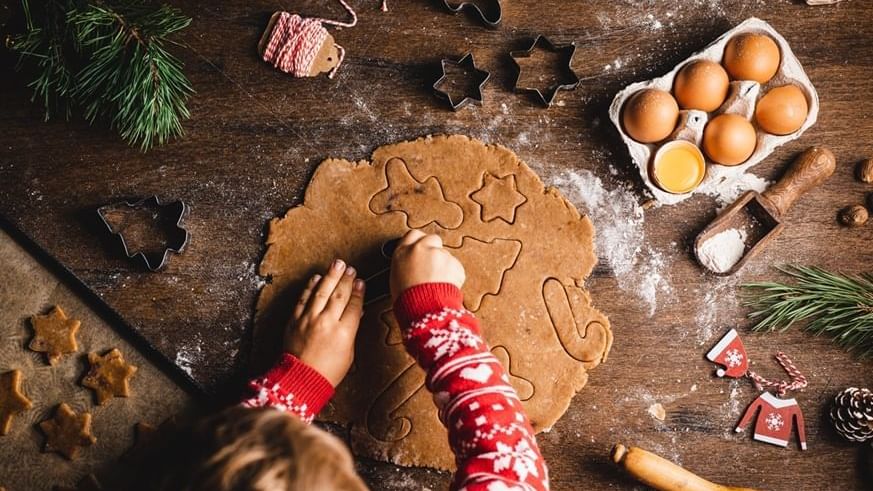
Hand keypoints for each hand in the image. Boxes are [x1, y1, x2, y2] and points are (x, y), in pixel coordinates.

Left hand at [284, 259, 364, 385]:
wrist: (301, 380)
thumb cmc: (327, 372)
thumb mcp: (348, 353)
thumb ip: (351, 331)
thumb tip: (356, 314)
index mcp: (344, 332)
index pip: (354, 305)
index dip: (359, 291)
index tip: (361, 282)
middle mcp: (327, 322)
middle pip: (339, 294)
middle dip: (346, 279)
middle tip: (350, 269)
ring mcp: (309, 319)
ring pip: (322, 292)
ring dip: (330, 276)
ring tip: (337, 264)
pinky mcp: (295, 320)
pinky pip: (303, 298)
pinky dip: (310, 287)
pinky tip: (316, 278)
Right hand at [390, 230, 464, 299]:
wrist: (424, 309)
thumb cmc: (408, 300)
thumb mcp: (396, 279)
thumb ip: (405, 265)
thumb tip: (412, 265)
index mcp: (403, 252)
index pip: (413, 235)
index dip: (419, 242)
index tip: (422, 249)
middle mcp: (421, 249)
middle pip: (432, 239)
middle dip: (434, 249)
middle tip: (433, 265)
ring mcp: (439, 255)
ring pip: (445, 255)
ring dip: (444, 265)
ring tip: (438, 284)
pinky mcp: (454, 263)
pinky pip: (456, 267)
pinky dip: (454, 276)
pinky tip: (446, 286)